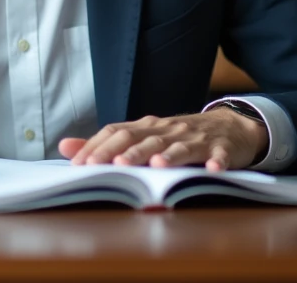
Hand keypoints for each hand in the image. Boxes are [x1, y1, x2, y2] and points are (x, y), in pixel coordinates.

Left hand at [58, 109, 267, 171]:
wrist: (231, 126)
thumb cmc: (181, 135)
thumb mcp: (145, 136)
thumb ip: (106, 143)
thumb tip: (65, 147)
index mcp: (148, 127)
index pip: (118, 131)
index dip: (100, 146)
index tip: (81, 164)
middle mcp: (170, 129)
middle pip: (146, 139)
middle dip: (130, 152)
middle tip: (113, 165)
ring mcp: (197, 138)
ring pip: (181, 146)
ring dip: (169, 155)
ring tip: (156, 165)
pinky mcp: (222, 148)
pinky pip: (220, 155)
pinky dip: (216, 161)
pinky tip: (212, 169)